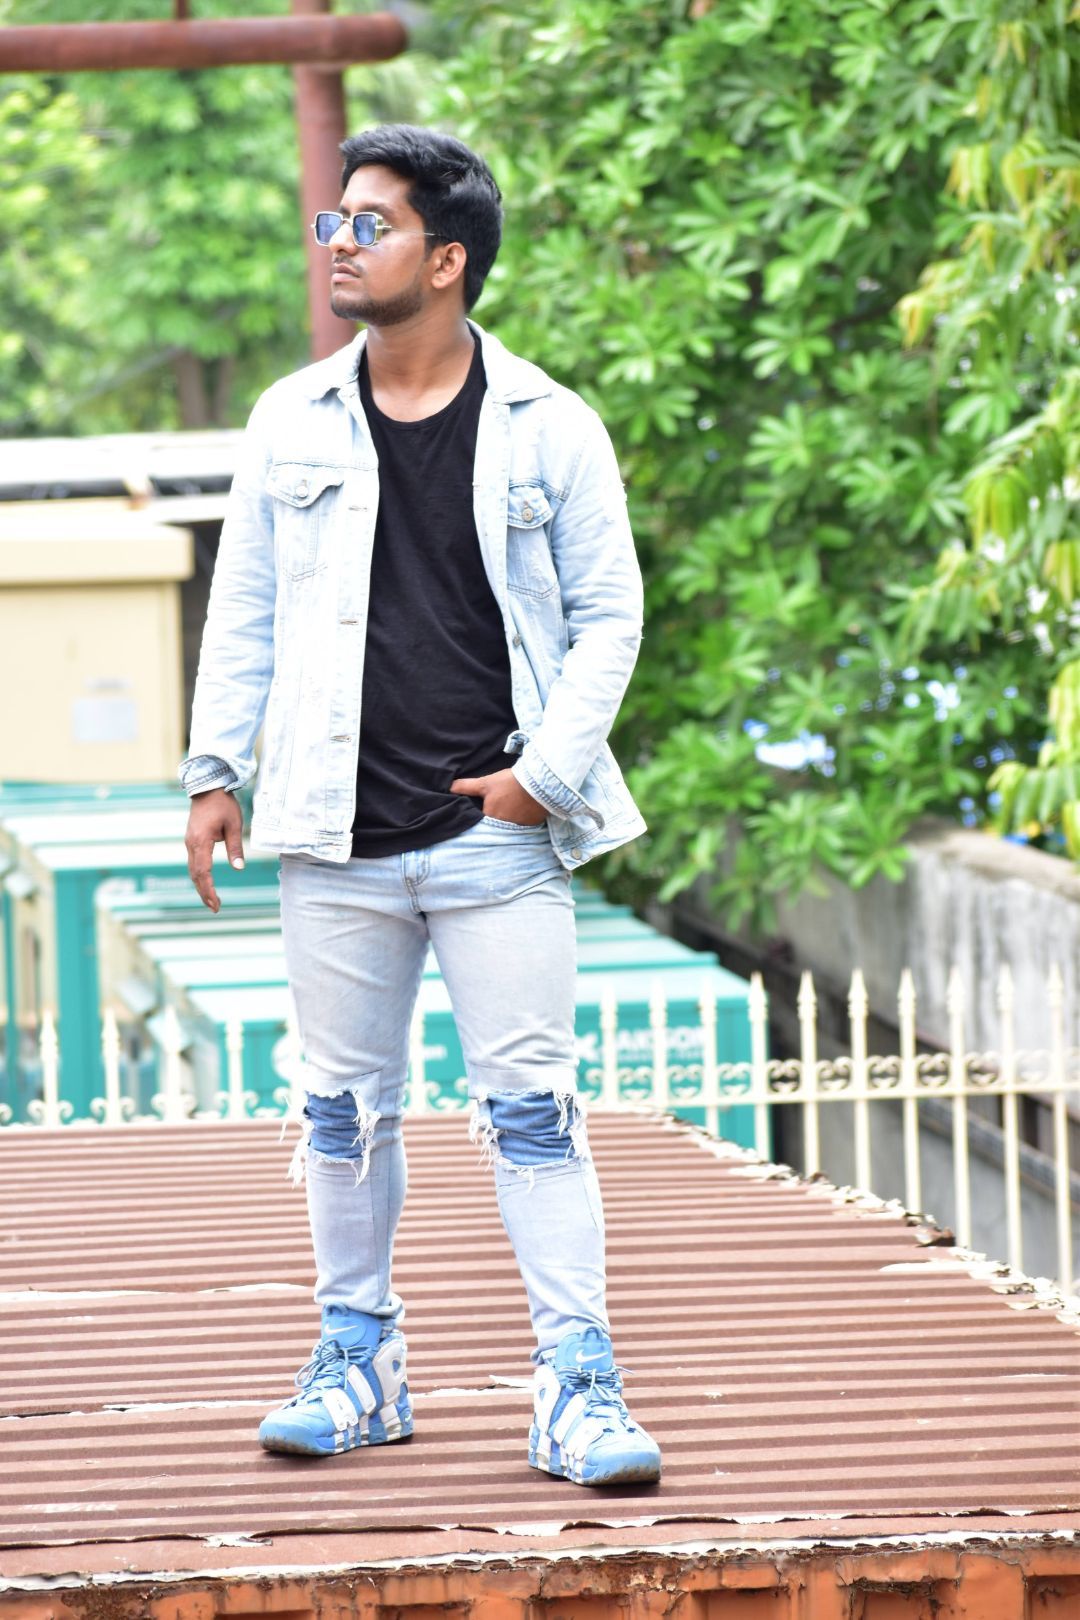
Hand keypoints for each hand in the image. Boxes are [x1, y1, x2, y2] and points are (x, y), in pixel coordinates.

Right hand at [185, 787, 244, 911]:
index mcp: (201, 842)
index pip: (203, 872)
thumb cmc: (223, 804)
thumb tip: (239, 869)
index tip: (215, 903)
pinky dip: (199, 875)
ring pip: (193, 870)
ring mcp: (189, 842)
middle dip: (204, 893)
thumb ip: (235, 847)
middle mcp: (191, 844)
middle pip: (195, 875)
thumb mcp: (234, 825)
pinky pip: (193, 862)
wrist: (208, 787)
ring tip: (211, 900)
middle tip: (215, 908)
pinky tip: (206, 882)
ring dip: (201, 886)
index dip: (209, 890)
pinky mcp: (192, 840)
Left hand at [449, 767, 547, 825]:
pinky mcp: (532, 825)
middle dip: (496, 820)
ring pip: (510, 827)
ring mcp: (519, 828)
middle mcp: (503, 828)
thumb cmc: (509, 783)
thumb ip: (466, 787)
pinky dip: (522, 820)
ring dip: (509, 820)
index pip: (481, 821)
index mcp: (490, 818)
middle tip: (500, 808)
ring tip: (512, 809)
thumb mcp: (485, 783)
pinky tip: (523, 811)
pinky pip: (523, 826)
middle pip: (495, 825)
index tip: (486, 808)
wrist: (538, 782)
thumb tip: (449, 788)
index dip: (482, 815)